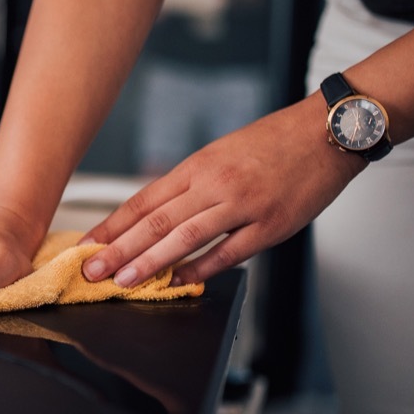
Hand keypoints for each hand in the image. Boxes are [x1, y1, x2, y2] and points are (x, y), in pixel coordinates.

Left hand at [80, 95, 365, 286]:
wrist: (327, 131)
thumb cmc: (273, 142)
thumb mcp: (220, 153)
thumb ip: (190, 185)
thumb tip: (155, 217)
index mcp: (197, 166)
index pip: (143, 200)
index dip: (112, 225)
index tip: (86, 244)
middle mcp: (214, 184)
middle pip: (155, 221)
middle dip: (118, 249)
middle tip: (91, 270)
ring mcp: (242, 205)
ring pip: (185, 237)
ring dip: (150, 262)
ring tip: (123, 281)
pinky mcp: (271, 225)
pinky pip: (229, 252)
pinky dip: (202, 269)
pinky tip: (180, 282)